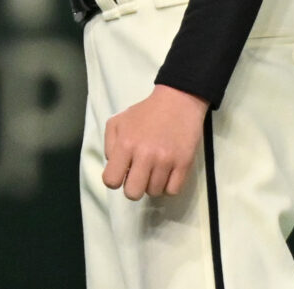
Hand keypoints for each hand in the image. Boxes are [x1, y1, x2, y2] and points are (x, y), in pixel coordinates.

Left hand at [102, 84, 208, 199]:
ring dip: (153, 183)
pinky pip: (173, 191)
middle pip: (132, 193)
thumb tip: (114, 166)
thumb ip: (109, 145)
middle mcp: (145, 155)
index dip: (115, 179)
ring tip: (156, 168)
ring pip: (154, 192)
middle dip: (134, 186)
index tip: (123, 171)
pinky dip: (169, 185)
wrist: (178, 100)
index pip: (111, 181)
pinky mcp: (184, 163)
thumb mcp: (118, 121)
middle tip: (140, 174)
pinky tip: (168, 172)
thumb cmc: (146, 112)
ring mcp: (166, 160)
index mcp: (126, 144)